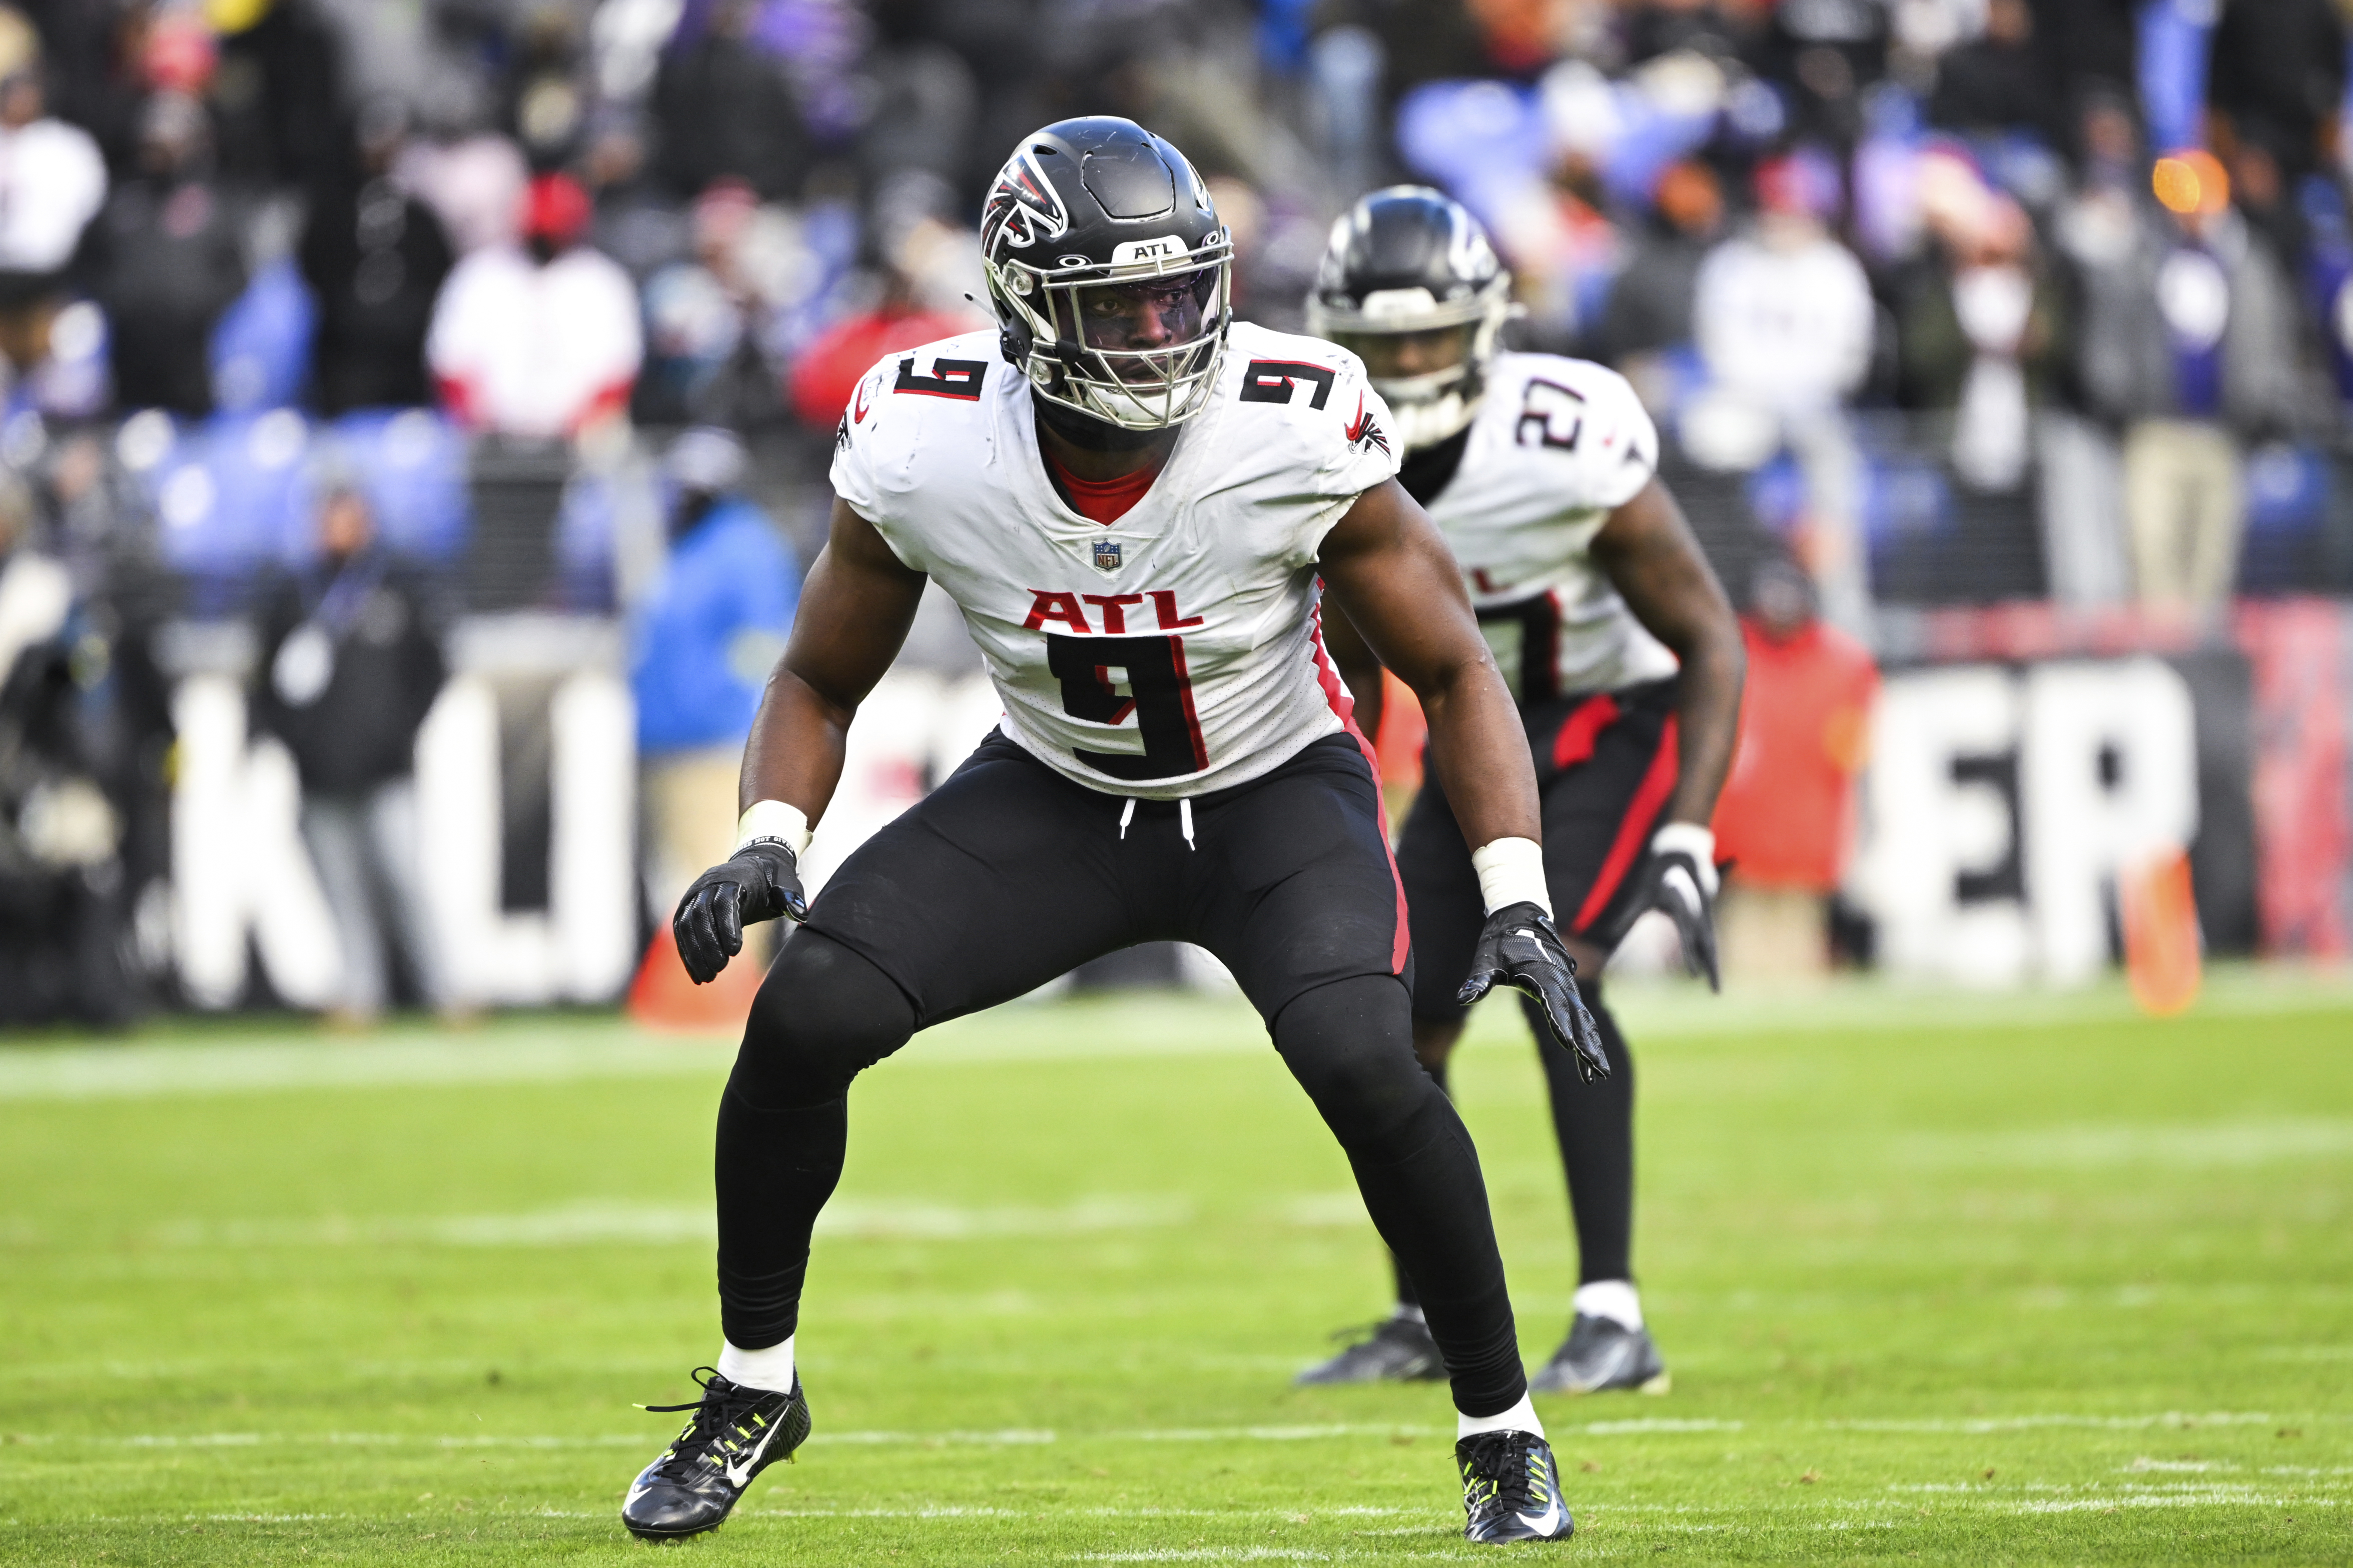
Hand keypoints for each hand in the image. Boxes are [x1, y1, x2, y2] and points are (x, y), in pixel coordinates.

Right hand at [672, 838, 807, 984]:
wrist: (754, 865)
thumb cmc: (773, 879)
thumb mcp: (787, 884)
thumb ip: (791, 898)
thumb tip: (800, 914)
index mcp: (734, 877)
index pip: (724, 901)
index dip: (727, 926)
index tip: (735, 952)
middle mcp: (708, 884)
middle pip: (700, 914)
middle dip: (708, 944)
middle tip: (719, 969)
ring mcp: (694, 895)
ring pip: (686, 925)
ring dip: (695, 953)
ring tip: (708, 977)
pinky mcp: (687, 908)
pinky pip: (681, 932)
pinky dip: (688, 954)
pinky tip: (697, 975)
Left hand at [1455, 901, 1609, 1082]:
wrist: (1520, 916)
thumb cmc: (1501, 940)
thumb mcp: (1487, 959)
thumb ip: (1478, 980)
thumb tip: (1463, 997)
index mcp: (1542, 975)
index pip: (1554, 1005)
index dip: (1561, 1026)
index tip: (1571, 1047)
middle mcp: (1560, 981)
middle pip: (1577, 1019)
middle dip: (1587, 1046)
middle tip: (1597, 1072)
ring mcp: (1566, 986)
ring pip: (1583, 1020)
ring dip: (1592, 1045)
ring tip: (1599, 1074)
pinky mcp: (1566, 989)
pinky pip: (1581, 1015)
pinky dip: (1587, 1035)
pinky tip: (1591, 1053)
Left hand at [1637, 821, 1719, 992]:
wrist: (1684, 851)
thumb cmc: (1660, 871)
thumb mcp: (1643, 891)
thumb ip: (1631, 913)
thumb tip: (1613, 933)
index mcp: (1683, 907)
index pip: (1686, 937)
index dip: (1689, 956)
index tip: (1692, 975)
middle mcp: (1698, 913)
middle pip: (1707, 945)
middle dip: (1711, 968)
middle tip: (1715, 992)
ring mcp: (1704, 914)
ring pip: (1711, 944)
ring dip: (1713, 965)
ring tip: (1715, 988)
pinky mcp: (1705, 915)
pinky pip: (1709, 938)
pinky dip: (1709, 954)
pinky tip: (1708, 970)